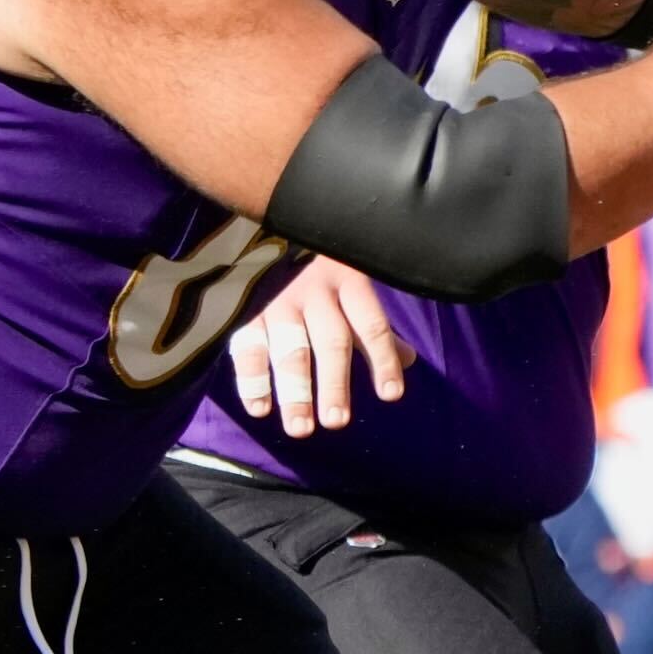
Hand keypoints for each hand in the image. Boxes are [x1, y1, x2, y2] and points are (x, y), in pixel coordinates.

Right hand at [226, 257, 407, 436]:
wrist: (262, 224)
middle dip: (334, 384)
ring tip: (302, 429)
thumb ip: (373, 326)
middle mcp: (313, 290)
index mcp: (348, 281)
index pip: (371, 324)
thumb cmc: (318, 266)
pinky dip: (251, 380)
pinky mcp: (243, 308)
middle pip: (329, 341)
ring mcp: (276, 298)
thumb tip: (409, 359)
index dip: (382, 359)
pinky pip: (247, 346)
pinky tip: (259, 410)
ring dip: (294, 391)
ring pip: (289, 349)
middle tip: (336, 423)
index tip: (391, 395)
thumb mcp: (351, 285)